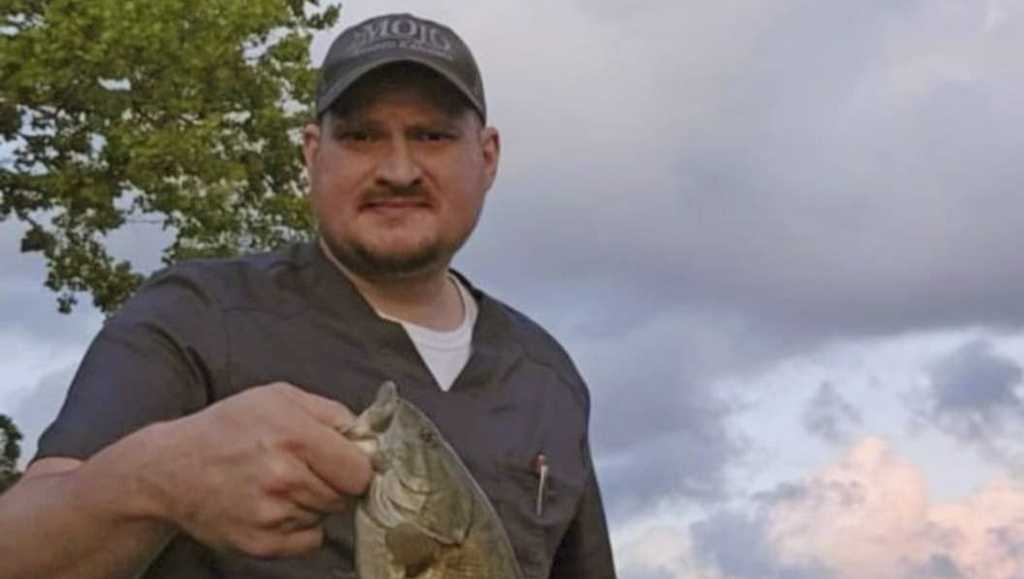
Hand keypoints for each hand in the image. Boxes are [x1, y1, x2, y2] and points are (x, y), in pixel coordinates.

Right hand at [138, 382, 371, 557]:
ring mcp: (271, 514)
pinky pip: (309, 541)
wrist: (170, 469)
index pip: (360, 471)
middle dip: (333, 483)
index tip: (345, 461)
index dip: (357, 466)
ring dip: (313, 503)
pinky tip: (275, 507)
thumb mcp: (278, 397)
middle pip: (344, 496)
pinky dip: (301, 528)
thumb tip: (367, 436)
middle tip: (304, 468)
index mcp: (294, 435)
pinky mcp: (260, 543)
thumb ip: (330, 412)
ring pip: (325, 516)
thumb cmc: (228, 427)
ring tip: (279, 484)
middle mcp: (283, 476)